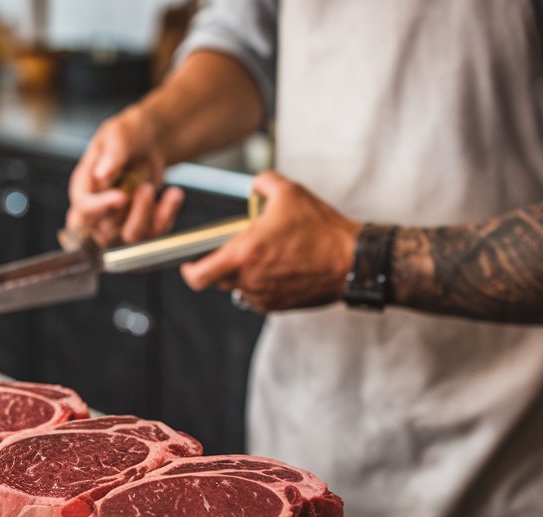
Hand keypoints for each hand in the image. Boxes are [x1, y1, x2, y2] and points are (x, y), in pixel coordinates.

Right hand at [65, 105, 184, 247]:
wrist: (150, 141)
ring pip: (132, 237)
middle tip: (146, 187)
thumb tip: (100, 175)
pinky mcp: (141, 227)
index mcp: (83, 188)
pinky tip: (173, 194)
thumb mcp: (118, 134)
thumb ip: (110, 154)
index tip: (122, 196)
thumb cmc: (128, 135)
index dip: (100, 207)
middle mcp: (97, 211)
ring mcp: (118, 224)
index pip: (84, 209)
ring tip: (154, 187)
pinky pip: (154, 233)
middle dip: (131, 211)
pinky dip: (167, 214)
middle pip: (107, 230)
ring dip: (149, 215)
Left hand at [180, 172, 360, 310]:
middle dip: (224, 264)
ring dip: (245, 274)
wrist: (353, 261)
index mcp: (245, 254)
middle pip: (219, 279)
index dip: (190, 271)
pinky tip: (281, 268)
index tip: (190, 262)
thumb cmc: (322, 230)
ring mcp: (264, 296)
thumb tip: (254, 186)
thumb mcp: (291, 193)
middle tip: (240, 249)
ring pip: (240, 288)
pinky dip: (262, 285)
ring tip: (267, 257)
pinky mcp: (279, 306)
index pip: (199, 276)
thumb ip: (264, 182)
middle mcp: (250, 279)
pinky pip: (259, 297)